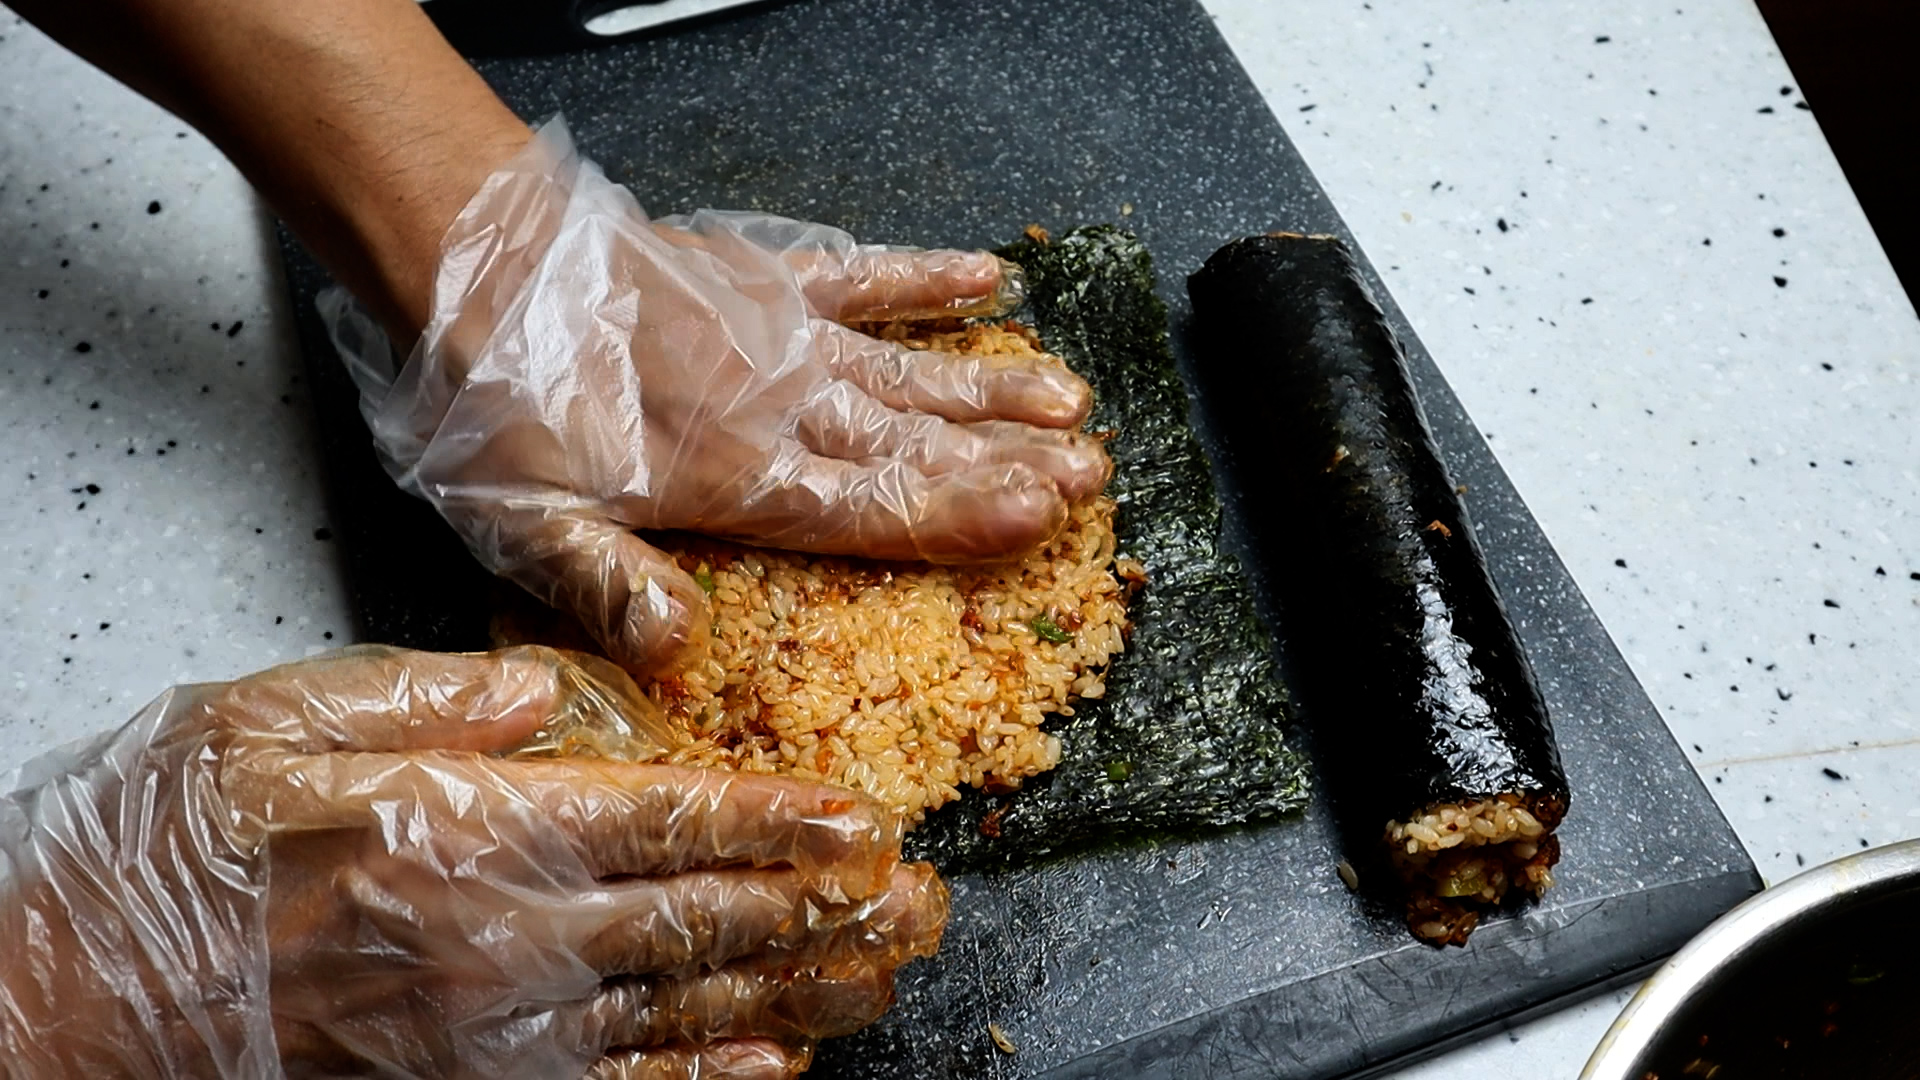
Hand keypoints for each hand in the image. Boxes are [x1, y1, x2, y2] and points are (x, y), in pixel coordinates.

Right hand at [0, 647, 945, 1077]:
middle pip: (700, 916)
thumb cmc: (163, 859)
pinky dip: (707, 1078)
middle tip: (914, 891)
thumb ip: (420, 695)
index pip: (661, 816)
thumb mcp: (267, 721)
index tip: (856, 812)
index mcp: (464, 828)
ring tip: (886, 966)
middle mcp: (501, 938)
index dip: (772, 815)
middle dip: (819, 901)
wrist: (67, 1006)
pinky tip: (775, 1061)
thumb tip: (546, 685)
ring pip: (684, 1006)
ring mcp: (495, 1035)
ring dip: (798, 985)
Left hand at [323, 119, 1110, 675]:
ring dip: (990, 387)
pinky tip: (985, 277)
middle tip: (1091, 471)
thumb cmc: (496, 404)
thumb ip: (610, 586)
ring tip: (1071, 401)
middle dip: (1007, 459)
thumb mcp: (525, 522)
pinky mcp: (761, 277)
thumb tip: (682, 652)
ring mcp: (779, 335)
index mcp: (737, 476)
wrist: (474, 260)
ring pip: (907, 370)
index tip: (1042, 516)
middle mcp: (781, 406)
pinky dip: (922, 277)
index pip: (873, 508)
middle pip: (914, 442)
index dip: (962, 514)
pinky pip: (860, 276)